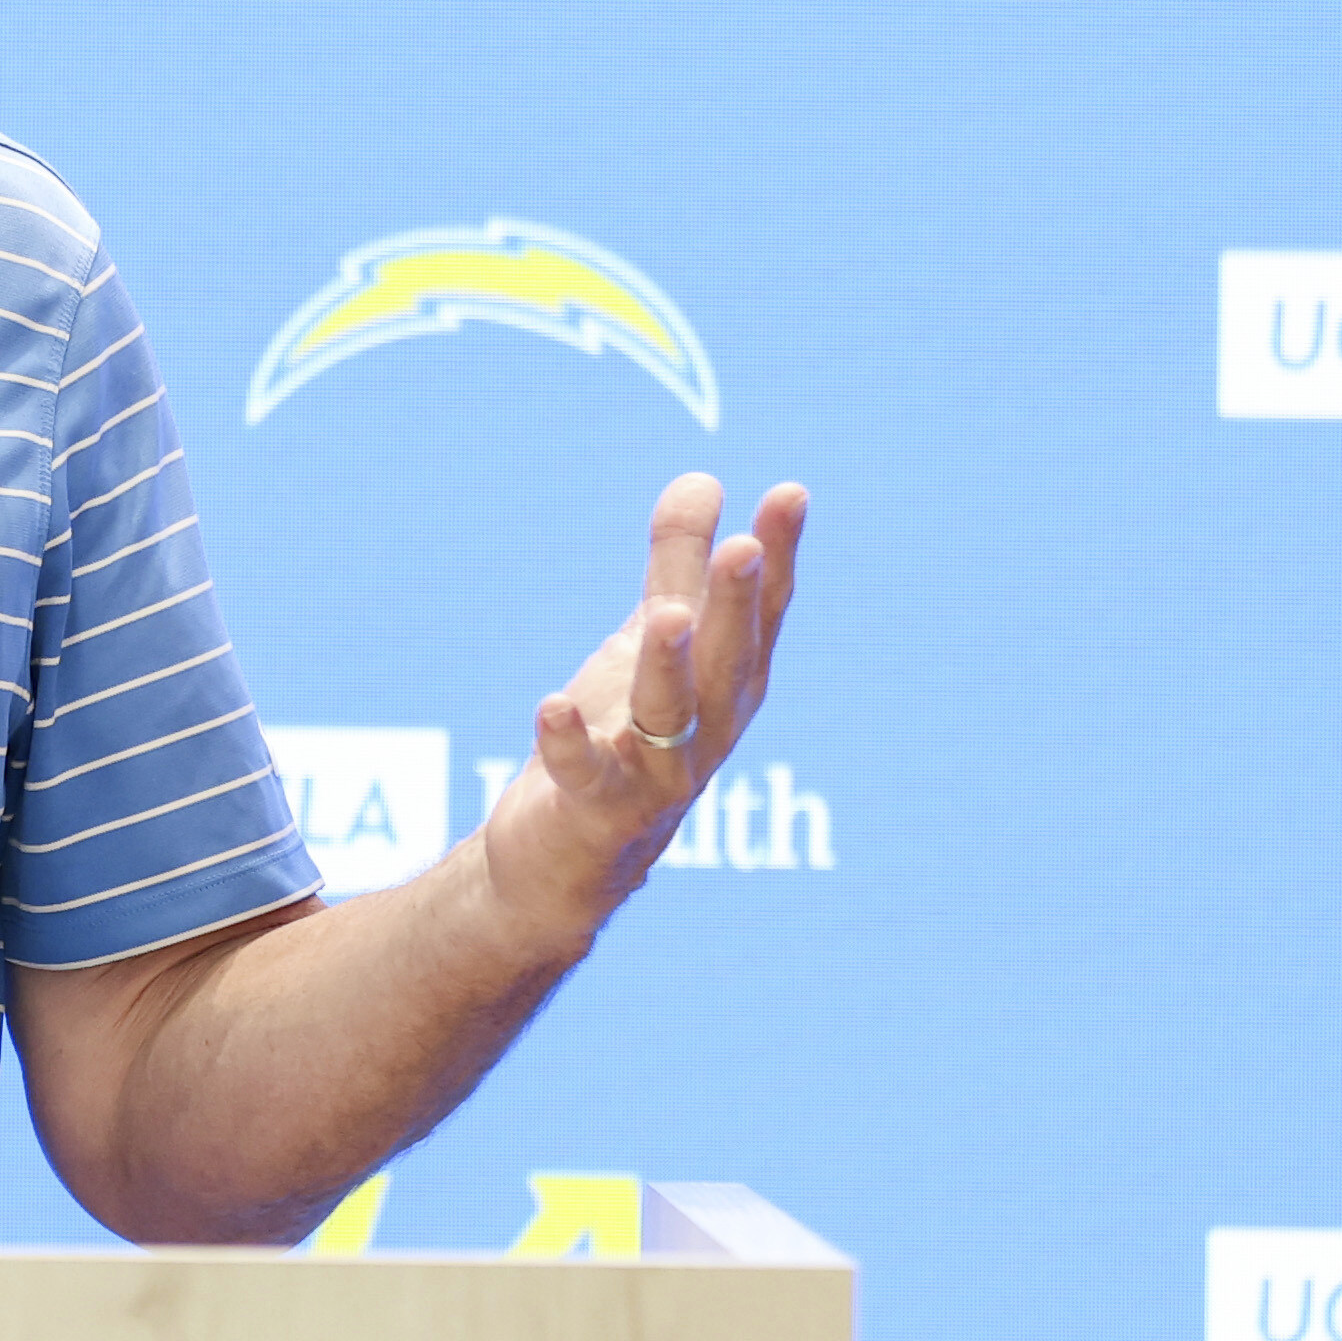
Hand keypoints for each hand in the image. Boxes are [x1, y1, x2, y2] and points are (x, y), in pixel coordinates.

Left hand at [478, 474, 807, 950]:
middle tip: (746, 546)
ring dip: (669, 669)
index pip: (761, 616)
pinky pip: (587, 778)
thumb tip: (703, 478)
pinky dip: (572, 744)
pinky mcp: (595, 814)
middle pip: (729, 664)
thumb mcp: (646, 646)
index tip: (790, 493)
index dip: (779, 558)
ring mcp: (654, 777)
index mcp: (727, 686)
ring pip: (672, 720)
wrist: (562, 862)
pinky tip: (552, 707)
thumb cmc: (620, 744)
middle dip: (737, 608)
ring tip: (667, 616)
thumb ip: (675, 567)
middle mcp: (706, 732)